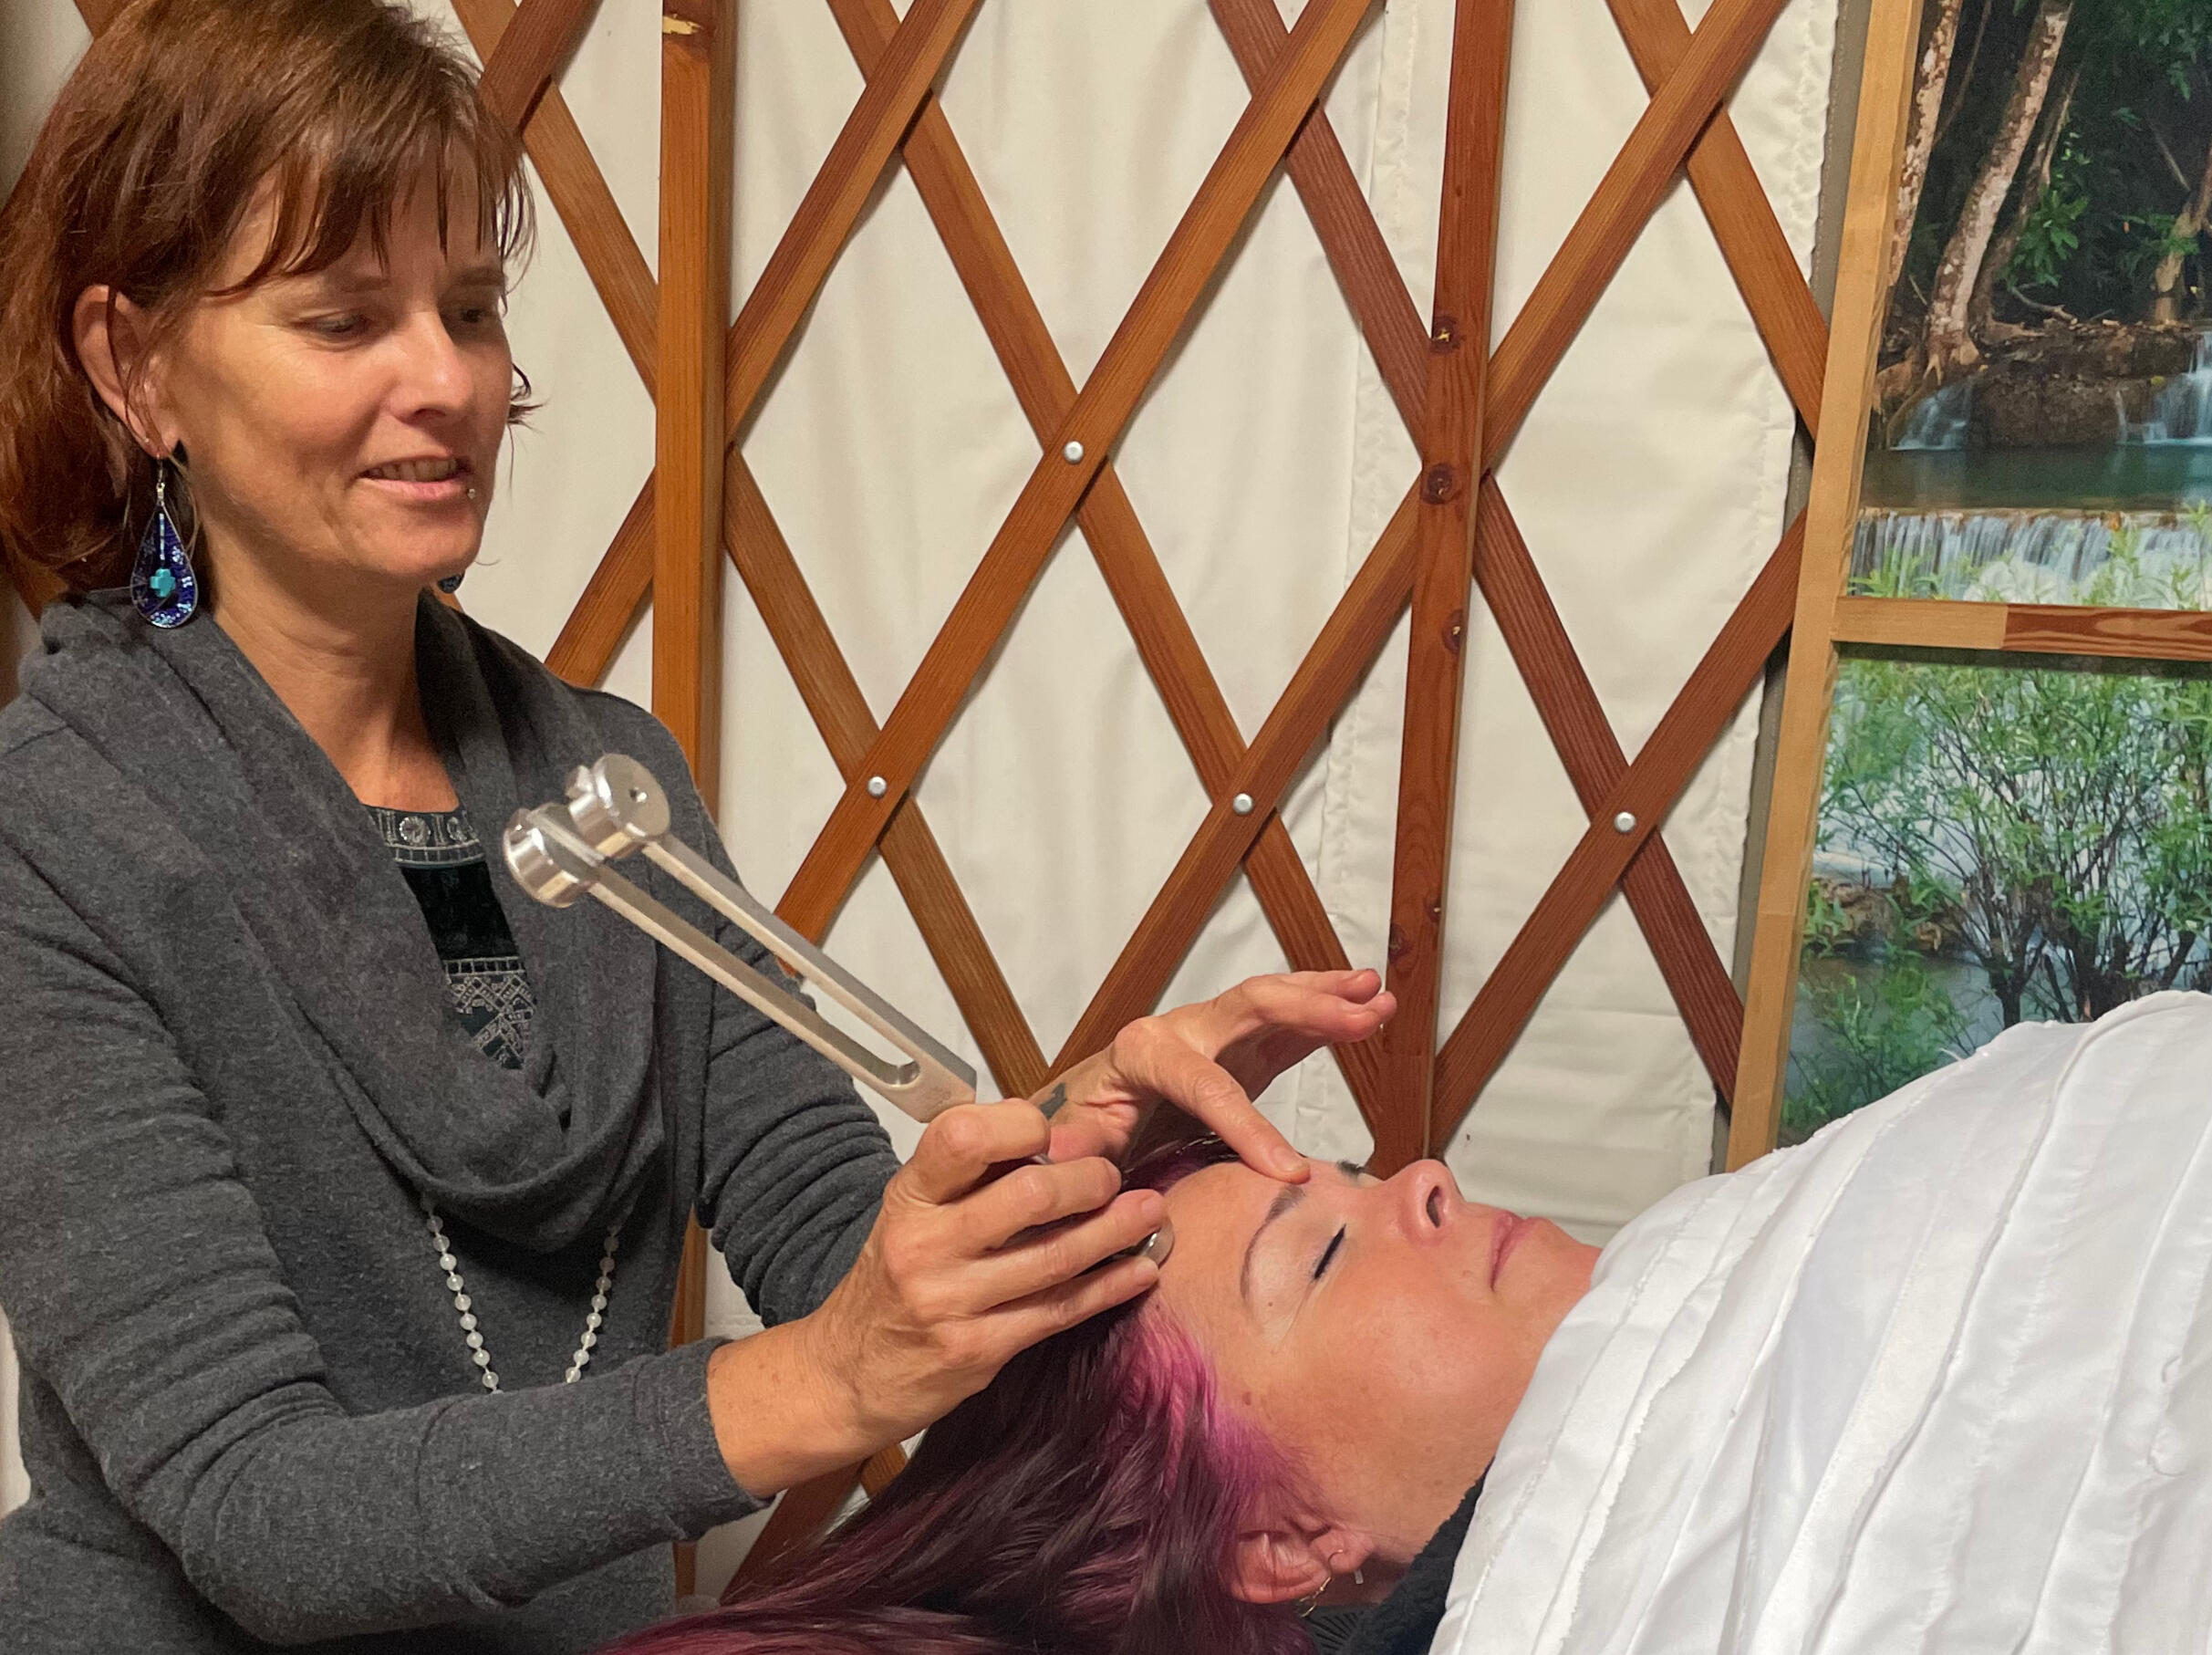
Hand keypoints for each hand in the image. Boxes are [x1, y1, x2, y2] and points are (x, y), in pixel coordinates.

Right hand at [737, 1098, 1163, 1478]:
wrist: (847, 1374)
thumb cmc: (895, 1279)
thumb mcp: (915, 1213)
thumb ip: (975, 1177)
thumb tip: (1067, 1136)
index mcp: (908, 1195)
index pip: (964, 1135)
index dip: (1021, 1124)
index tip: (1056, 1131)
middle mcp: (924, 1243)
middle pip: (1028, 1195)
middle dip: (1089, 1179)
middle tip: (1113, 1176)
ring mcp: (951, 1301)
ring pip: (1056, 1256)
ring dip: (1117, 1230)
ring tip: (1151, 1210)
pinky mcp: (979, 1350)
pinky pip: (1061, 1310)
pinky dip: (1110, 1285)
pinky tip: (1142, 1269)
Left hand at [1041, 968, 1395, 1177]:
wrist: (1077, 1116)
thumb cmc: (1075, 1130)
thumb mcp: (1068, 1142)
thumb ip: (1071, 1146)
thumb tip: (1062, 1158)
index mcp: (1143, 1053)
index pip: (1206, 1086)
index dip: (1249, 1129)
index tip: (1291, 1174)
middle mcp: (1182, 1030)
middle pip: (1251, 1007)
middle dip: (1308, 1008)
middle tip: (1363, 1012)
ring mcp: (1214, 1035)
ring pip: (1275, 1003)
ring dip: (1328, 997)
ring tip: (1378, 994)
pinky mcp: (1239, 1051)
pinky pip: (1288, 1027)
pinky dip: (1327, 1016)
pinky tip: (1368, 1008)